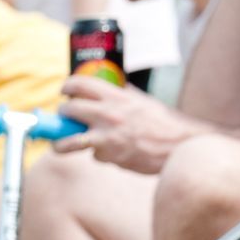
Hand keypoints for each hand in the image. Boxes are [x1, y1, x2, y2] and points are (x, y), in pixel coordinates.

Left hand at [56, 78, 204, 174]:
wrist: (180, 144)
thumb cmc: (164, 122)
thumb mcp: (142, 100)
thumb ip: (124, 93)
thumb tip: (113, 84)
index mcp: (116, 95)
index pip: (80, 83)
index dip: (68, 87)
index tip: (65, 92)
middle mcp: (108, 113)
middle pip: (69, 110)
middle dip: (62, 115)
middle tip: (64, 117)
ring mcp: (107, 135)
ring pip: (68, 141)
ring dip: (60, 143)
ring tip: (59, 146)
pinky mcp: (110, 155)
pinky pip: (94, 155)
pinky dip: (100, 155)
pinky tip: (112, 154)